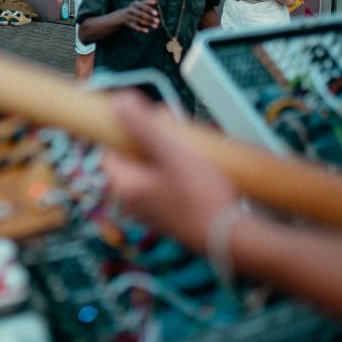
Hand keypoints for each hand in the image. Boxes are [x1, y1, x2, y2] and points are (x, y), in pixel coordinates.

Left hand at [103, 92, 239, 254]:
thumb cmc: (199, 197)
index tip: (145, 115)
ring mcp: (155, 208)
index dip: (125, 129)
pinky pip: (171, 182)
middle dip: (154, 135)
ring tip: (192, 138)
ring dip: (171, 149)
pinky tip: (202, 159)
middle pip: (135, 156)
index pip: (110, 149)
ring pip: (156, 167)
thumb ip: (143, 127)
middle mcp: (135, 200)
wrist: (231, 239)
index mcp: (125, 185)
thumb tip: (118, 102)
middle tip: (173, 122)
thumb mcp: (171, 153)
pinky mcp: (174, 213)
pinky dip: (182, 166)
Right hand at [118, 0, 158, 32]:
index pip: (143, 6)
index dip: (150, 10)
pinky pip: (135, 27)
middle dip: (150, 18)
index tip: (157, 13)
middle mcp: (131, 10)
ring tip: (156, 26)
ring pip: (140, 21)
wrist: (122, 16)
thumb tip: (156, 2)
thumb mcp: (140, 4)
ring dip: (148, 24)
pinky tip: (147, 31)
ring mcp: (129, 17)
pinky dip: (141, 29)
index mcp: (135, 4)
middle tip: (158, 21)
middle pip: (141, 14)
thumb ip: (148, 2)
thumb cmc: (136, 9)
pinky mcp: (129, 24)